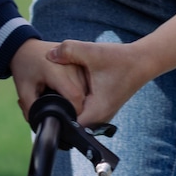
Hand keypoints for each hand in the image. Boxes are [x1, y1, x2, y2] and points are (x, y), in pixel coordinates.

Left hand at [9, 38, 87, 116]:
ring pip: (88, 94)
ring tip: (63, 100)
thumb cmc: (25, 66)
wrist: (29, 48)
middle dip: (74, 110)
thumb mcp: (23, 89)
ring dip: (79, 104)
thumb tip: (43, 125)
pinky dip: (82, 97)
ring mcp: (82, 66)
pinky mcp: (85, 68)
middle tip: (58, 108)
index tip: (62, 118)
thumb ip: (31, 109)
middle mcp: (74, 67)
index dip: (71, 113)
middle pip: (84, 98)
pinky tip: (70, 96)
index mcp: (59, 71)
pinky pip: (89, 89)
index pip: (75, 97)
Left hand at [50, 0, 175, 126]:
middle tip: (32, 99)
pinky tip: (58, 92)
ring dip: (60, 108)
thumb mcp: (93, 51)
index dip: (51, 116)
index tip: (38, 104)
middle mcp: (99, 118)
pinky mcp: (99, 109)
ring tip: (43, 95)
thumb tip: (48, 55)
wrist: (142, 61)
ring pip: (73, 118)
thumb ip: (69, 50)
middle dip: (52, 112)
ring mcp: (100, 116)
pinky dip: (69, 104)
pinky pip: (78, 112)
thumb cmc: (121, 58)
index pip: (68, 125)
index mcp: (97, 110)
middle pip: (68, 124)